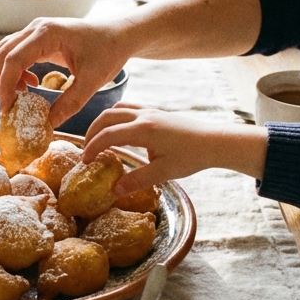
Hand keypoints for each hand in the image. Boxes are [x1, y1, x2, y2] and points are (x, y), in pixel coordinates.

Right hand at [0, 18, 129, 126]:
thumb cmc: (108, 52)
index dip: (5, 85)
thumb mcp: (92, 82)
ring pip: (5, 53)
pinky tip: (31, 86)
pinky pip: (15, 53)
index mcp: (48, 33)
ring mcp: (35, 31)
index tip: (6, 109)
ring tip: (20, 98)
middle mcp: (36, 28)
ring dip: (6, 77)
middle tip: (8, 109)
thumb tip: (48, 124)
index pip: (13, 59)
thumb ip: (70, 104)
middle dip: (1, 83)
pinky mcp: (38, 38)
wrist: (118, 34)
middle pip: (2, 54)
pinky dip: (15, 72)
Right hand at [83, 103, 267, 192]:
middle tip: (85, 149)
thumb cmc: (191, 157)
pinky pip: (128, 109)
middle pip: (107, 116)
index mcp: (144, 129)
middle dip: (92, 131)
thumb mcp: (163, 173)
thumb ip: (137, 180)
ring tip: (97, 138)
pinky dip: (116, 117)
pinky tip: (118, 131)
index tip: (84, 161)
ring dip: (103, 122)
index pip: (108, 134)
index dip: (92, 147)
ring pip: (117, 108)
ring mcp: (150, 111)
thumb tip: (114, 190)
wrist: (214, 141)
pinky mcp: (156, 112)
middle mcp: (144, 116)